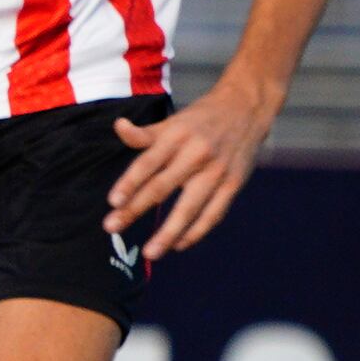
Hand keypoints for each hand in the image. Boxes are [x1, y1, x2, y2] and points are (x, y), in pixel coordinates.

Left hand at [108, 76, 282, 263]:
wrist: (247, 108)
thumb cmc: (202, 119)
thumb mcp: (172, 121)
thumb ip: (145, 133)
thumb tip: (119, 127)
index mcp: (177, 136)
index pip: (148, 162)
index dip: (130, 182)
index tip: (113, 201)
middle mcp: (196, 154)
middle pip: (163, 186)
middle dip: (136, 209)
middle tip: (112, 227)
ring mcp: (217, 171)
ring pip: (190, 207)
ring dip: (169, 232)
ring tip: (151, 252)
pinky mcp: (233, 184)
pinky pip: (213, 214)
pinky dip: (197, 232)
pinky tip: (179, 245)